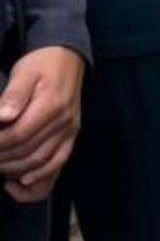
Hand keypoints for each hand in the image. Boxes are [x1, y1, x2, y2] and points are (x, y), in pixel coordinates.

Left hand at [0, 47, 83, 203]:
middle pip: (28, 151)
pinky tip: (22, 181)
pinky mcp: (71, 136)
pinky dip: (41, 176)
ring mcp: (70, 131)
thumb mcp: (24, 72)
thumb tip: (2, 117)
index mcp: (52, 106)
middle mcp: (64, 122)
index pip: (19, 134)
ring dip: (14, 169)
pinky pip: (58, 162)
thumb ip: (14, 95)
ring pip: (40, 161)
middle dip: (1, 158)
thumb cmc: (41, 64)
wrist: (68, 59)